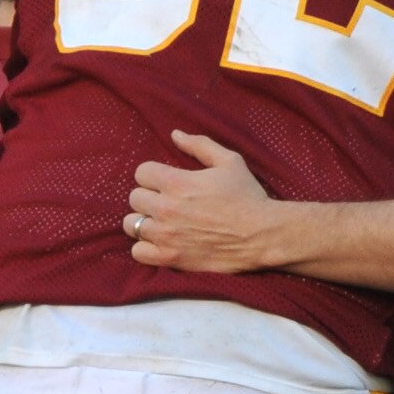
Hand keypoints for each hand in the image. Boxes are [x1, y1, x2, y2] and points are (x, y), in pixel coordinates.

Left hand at [126, 133, 288, 272]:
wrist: (262, 235)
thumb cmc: (247, 196)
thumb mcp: (229, 161)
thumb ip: (199, 145)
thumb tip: (175, 135)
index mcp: (177, 182)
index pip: (141, 172)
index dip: (153, 175)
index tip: (166, 181)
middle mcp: (166, 208)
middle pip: (134, 198)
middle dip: (148, 197)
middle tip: (166, 202)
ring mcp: (166, 235)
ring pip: (131, 224)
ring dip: (144, 221)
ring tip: (161, 222)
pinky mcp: (171, 258)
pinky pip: (138, 252)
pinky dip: (145, 247)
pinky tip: (160, 242)